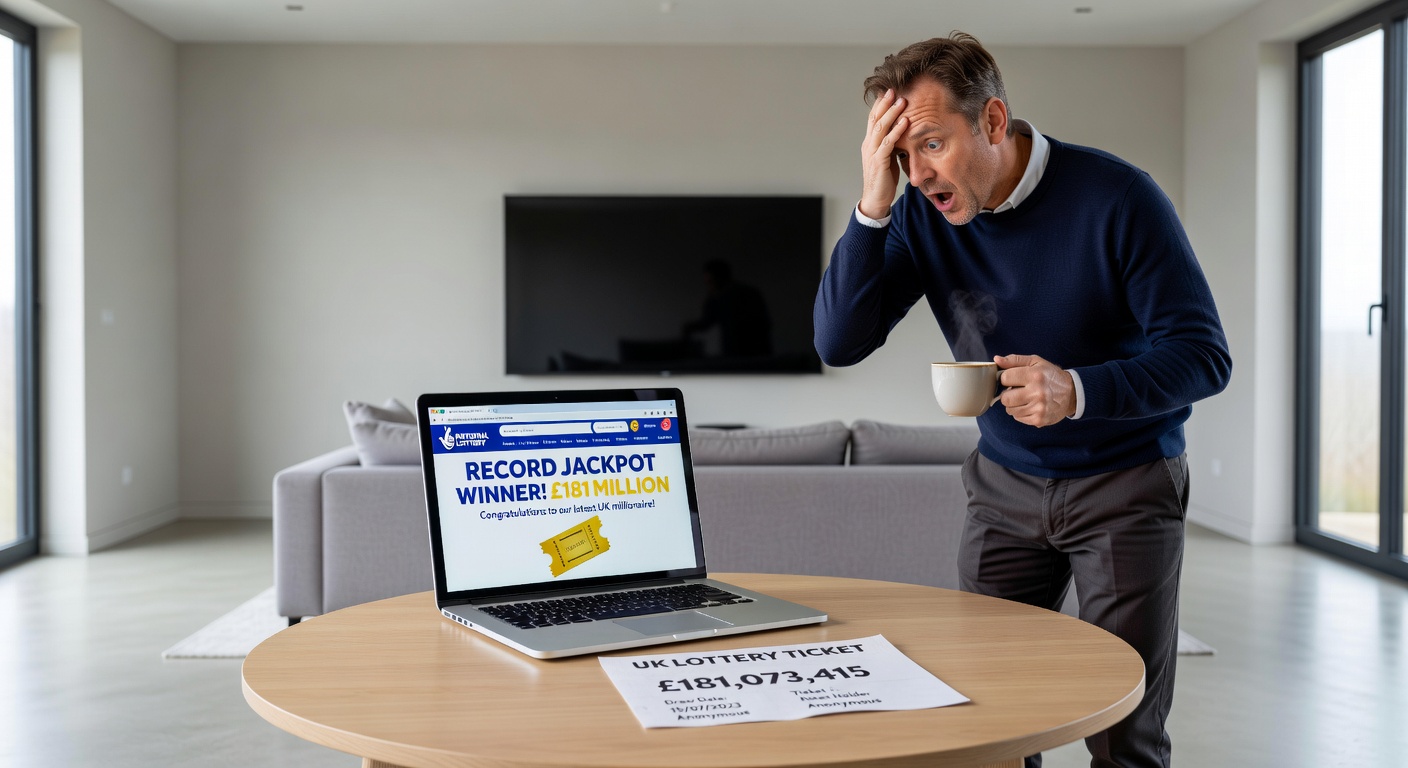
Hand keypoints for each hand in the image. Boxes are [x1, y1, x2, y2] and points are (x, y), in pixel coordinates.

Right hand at [859, 89, 907, 219]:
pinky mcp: (879, 162)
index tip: (888, 91)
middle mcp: (868, 145)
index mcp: (870, 143)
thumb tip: (902, 132)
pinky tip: (905, 122)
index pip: (873, 119)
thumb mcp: (888, 157)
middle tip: (894, 89)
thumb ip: (891, 144)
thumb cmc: (883, 179)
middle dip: (884, 103)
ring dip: (892, 113)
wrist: (876, 199)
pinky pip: (888, 143)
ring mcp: (872, 153)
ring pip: (880, 128)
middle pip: (875, 119)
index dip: (880, 105)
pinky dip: (897, 131)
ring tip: (902, 101)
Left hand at [994, 354, 1075, 427]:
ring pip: (1010, 410)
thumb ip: (1014, 360)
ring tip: (1024, 399)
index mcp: (1035, 375)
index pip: (1005, 378)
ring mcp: (1039, 408)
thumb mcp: (1035, 362)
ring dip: (1013, 405)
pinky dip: (1021, 413)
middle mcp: (1037, 392)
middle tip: (1016, 391)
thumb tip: (996, 360)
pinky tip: (1030, 406)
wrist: (1072, 393)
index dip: (1005, 379)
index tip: (1011, 379)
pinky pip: (1018, 418)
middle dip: (1007, 394)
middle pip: (1005, 398)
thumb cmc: (1050, 376)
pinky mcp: (1039, 419)